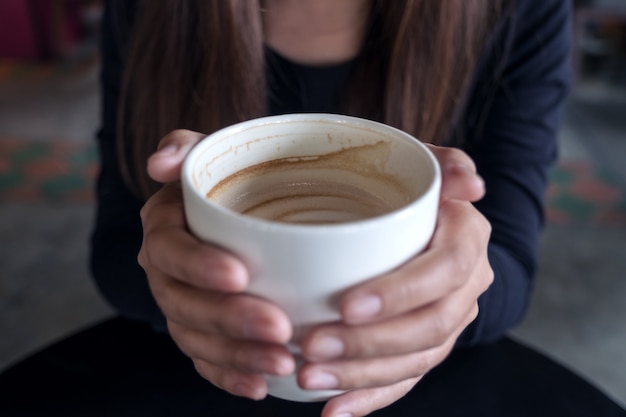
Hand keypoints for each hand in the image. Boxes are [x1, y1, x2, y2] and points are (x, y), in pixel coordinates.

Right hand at [138, 130, 294, 399]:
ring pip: (196, 339)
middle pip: (184, 303)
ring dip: (238, 355)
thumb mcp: (212, 152)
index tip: (240, 274)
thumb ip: (186, 147)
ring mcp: (180, 305)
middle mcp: (164, 271)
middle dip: (230, 320)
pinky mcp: (198, 333)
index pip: (170, 249)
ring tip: (284, 363)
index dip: (199, 265)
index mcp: (164, 228)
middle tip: (279, 329)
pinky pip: (206, 362)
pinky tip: (260, 386)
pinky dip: (230, 376)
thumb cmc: (231, 180)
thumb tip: (160, 163)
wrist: (242, 209)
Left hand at [297, 145, 492, 416]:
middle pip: (431, 326)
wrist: (425, 226)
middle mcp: (467, 285)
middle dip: (370, 343)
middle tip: (312, 347)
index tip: (346, 305)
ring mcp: (450, 320)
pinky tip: (333, 411)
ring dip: (362, 375)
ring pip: (416, 361)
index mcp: (466, 239)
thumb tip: (470, 183)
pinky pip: (405, 381)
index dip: (400, 293)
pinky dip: (369, 398)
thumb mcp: (420, 165)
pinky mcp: (427, 347)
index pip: (445, 270)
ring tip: (309, 377)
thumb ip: (442, 163)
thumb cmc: (408, 192)